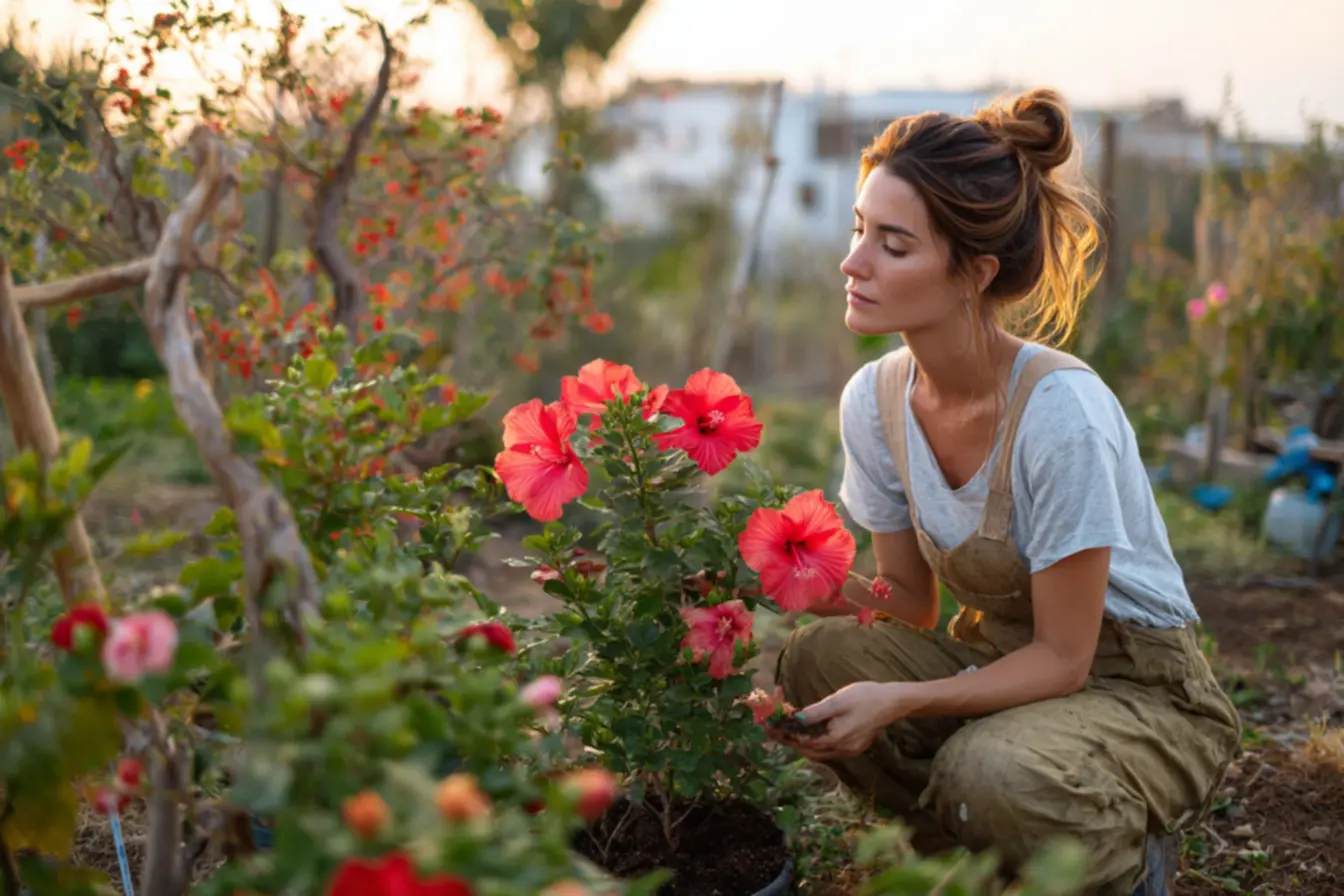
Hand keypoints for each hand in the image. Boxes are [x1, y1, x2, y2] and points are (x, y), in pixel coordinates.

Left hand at [776, 681, 908, 760]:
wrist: (893, 702)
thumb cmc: (866, 697)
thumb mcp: (837, 701)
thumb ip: (815, 713)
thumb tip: (794, 719)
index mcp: (835, 739)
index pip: (802, 743)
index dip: (784, 735)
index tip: (769, 728)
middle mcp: (841, 750)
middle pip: (808, 751)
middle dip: (790, 741)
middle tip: (774, 729)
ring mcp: (848, 751)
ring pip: (817, 753)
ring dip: (801, 743)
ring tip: (787, 730)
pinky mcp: (853, 748)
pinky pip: (828, 750)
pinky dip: (814, 743)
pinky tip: (809, 733)